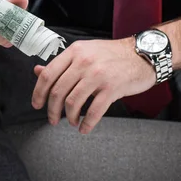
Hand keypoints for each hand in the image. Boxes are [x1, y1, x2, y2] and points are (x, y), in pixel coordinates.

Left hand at [32, 38, 154, 133]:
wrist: (143, 54)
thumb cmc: (114, 55)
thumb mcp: (85, 52)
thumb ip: (62, 63)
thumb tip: (37, 71)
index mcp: (75, 52)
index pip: (48, 74)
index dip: (39, 93)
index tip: (37, 104)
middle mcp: (84, 62)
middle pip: (58, 91)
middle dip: (52, 110)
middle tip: (52, 119)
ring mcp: (98, 75)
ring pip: (73, 102)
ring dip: (69, 117)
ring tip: (72, 122)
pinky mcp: (112, 88)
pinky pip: (94, 111)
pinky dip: (86, 124)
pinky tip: (84, 128)